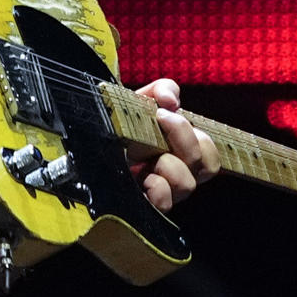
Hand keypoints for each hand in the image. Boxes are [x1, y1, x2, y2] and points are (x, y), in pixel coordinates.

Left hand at [130, 78, 219, 211]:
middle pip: (208, 167)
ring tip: (144, 157)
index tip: (165, 114)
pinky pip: (165, 203)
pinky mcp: (145, 206)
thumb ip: (162, 90)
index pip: (212, 156)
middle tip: (158, 123)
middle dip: (184, 139)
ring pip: (187, 184)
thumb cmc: (117, 127)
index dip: (200, 137)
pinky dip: (157, 188)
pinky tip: (140, 177)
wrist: (84, 144)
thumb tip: (172, 101)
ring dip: (168, 163)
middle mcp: (176, 174)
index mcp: (181, 153)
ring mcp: (162, 192)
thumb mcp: (139, 101)